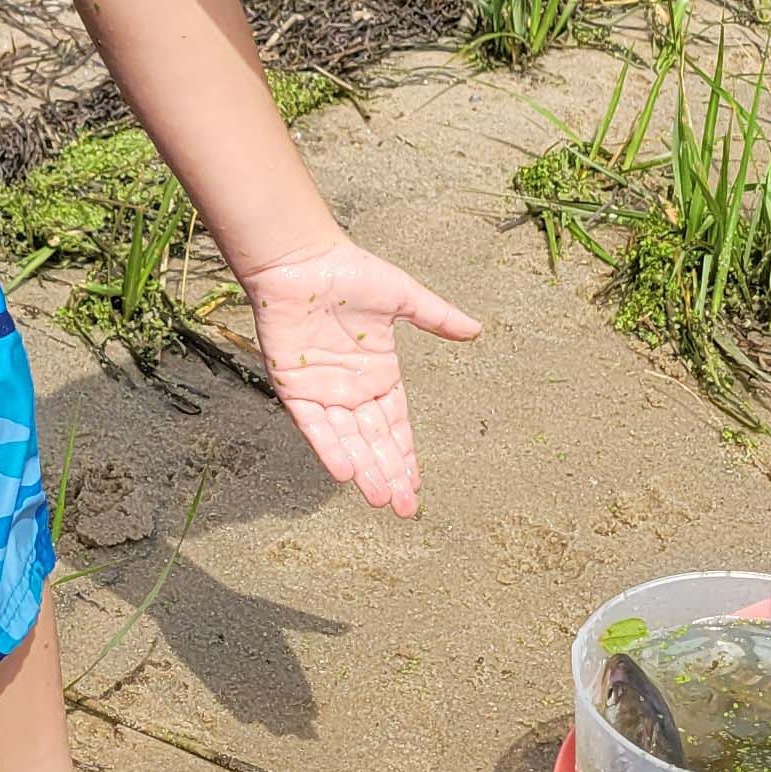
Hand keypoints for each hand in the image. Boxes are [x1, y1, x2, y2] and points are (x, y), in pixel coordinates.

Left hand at [237, 235, 480, 516]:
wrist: (302, 261)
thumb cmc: (350, 273)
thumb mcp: (404, 297)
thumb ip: (437, 318)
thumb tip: (476, 330)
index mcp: (378, 372)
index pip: (395, 425)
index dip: (405, 455)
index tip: (416, 486)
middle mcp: (351, 388)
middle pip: (374, 442)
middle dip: (389, 475)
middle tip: (405, 510)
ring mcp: (323, 390)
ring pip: (347, 441)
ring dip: (364, 471)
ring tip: (381, 500)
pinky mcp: (294, 387)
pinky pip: (314, 426)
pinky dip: (329, 449)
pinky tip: (346, 473)